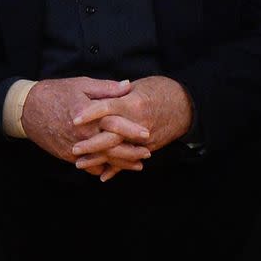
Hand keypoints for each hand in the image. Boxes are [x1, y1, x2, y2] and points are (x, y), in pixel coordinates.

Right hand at [21, 76, 150, 168]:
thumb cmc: (55, 92)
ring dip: (120, 163)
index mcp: (88, 116)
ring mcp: (74, 147)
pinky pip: (87, 165)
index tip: (147, 134)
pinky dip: (101, 167)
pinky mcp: (66, 155)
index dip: (132, 130)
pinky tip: (112, 168)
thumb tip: (128, 85)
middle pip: (112, 147)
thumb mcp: (81, 84)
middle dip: (131, 152)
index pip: (115, 124)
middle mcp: (82, 135)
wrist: (26, 108)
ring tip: (137, 165)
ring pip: (102, 160)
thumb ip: (106, 88)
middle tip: (147, 153)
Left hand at [71, 75, 193, 181]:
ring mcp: (145, 139)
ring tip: (79, 164)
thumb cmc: (161, 90)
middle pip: (111, 136)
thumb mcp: (139, 85)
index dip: (90, 113)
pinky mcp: (149, 147)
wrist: (187, 104)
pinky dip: (116, 169)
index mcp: (133, 104)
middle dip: (91, 145)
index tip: (74, 119)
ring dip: (98, 159)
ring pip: (118, 152)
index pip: (107, 108)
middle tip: (73, 149)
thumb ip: (117, 92)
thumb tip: (97, 96)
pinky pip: (130, 159)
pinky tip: (102, 175)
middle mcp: (138, 124)